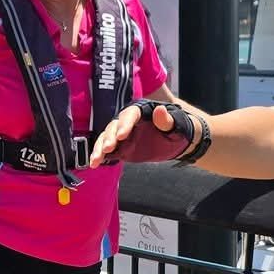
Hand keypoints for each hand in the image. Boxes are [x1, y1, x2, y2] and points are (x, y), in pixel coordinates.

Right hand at [90, 99, 207, 167]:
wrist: (177, 140)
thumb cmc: (179, 128)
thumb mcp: (177, 125)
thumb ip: (167, 120)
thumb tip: (159, 110)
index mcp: (141, 111)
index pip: (130, 115)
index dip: (125, 124)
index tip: (122, 136)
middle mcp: (128, 121)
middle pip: (114, 126)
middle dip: (110, 137)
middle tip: (109, 148)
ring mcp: (122, 134)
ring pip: (107, 138)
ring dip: (100, 148)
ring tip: (95, 160)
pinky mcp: (121, 147)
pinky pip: (107, 150)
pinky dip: (100, 156)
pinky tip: (94, 163)